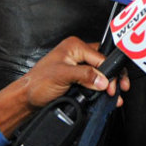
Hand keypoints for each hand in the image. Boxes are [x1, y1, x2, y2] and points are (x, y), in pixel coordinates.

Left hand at [0, 36, 126, 137]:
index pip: (100, 58)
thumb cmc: (38, 83)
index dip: (108, 73)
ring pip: (101, 73)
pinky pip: (94, 81)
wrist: (26, 99)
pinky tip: (105, 96)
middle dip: (113, 76)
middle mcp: (78, 53)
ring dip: (109, 84)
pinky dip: (101, 89)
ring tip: (114, 96)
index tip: (112, 87)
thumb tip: (103, 80)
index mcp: (75, 46)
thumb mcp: (62, 76)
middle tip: (119, 89)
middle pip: (103, 63)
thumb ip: (85, 76)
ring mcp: (79, 66)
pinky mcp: (78, 78)